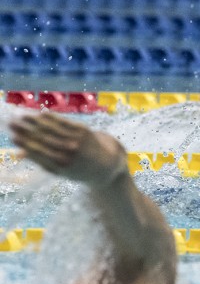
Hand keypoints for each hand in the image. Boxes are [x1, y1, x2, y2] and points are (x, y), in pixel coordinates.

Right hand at [9, 113, 127, 187]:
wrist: (104, 165)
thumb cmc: (77, 168)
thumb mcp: (58, 170)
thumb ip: (39, 161)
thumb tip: (17, 154)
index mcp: (59, 164)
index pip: (37, 150)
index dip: (24, 142)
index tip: (12, 135)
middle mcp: (68, 152)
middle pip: (41, 137)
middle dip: (24, 129)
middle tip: (11, 122)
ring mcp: (76, 140)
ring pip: (50, 127)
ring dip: (34, 120)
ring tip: (21, 115)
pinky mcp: (83, 130)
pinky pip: (63, 121)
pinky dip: (51, 117)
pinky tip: (40, 113)